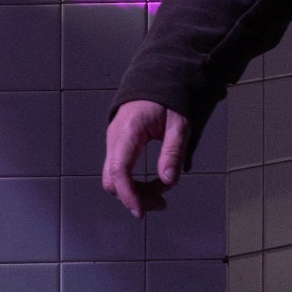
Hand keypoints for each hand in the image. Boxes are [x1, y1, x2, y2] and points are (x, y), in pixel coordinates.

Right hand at [101, 101, 190, 218]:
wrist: (157, 79)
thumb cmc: (168, 99)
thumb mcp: (179, 124)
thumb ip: (173, 152)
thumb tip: (168, 181)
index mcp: (128, 132)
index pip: (119, 171)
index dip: (128, 195)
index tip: (141, 212)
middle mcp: (115, 139)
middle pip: (113, 179)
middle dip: (134, 197)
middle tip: (161, 203)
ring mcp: (114, 142)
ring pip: (115, 178)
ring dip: (136, 191)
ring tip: (162, 193)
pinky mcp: (119, 146)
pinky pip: (120, 170)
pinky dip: (135, 182)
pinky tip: (154, 182)